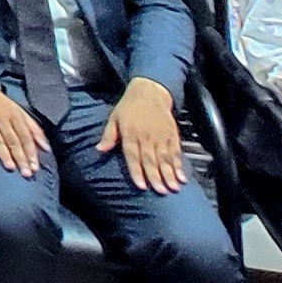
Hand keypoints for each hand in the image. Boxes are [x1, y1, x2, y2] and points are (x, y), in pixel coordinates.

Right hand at [0, 80, 49, 176]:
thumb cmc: (3, 105)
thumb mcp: (20, 112)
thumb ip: (34, 129)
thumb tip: (46, 147)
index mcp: (16, 116)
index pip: (25, 136)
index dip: (30, 151)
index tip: (35, 166)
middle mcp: (3, 120)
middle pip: (13, 141)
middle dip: (20, 157)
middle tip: (26, 173)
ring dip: (4, 154)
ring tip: (10, 167)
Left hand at [101, 79, 184, 194]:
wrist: (150, 90)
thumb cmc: (129, 105)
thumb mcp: (114, 117)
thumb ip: (108, 135)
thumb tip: (99, 150)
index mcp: (130, 133)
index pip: (133, 155)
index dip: (137, 171)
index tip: (141, 186)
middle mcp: (146, 136)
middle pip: (151, 159)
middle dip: (156, 176)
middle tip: (161, 192)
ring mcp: (160, 135)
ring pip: (165, 157)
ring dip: (169, 174)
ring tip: (173, 188)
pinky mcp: (172, 134)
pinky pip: (176, 152)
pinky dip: (179, 165)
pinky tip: (182, 177)